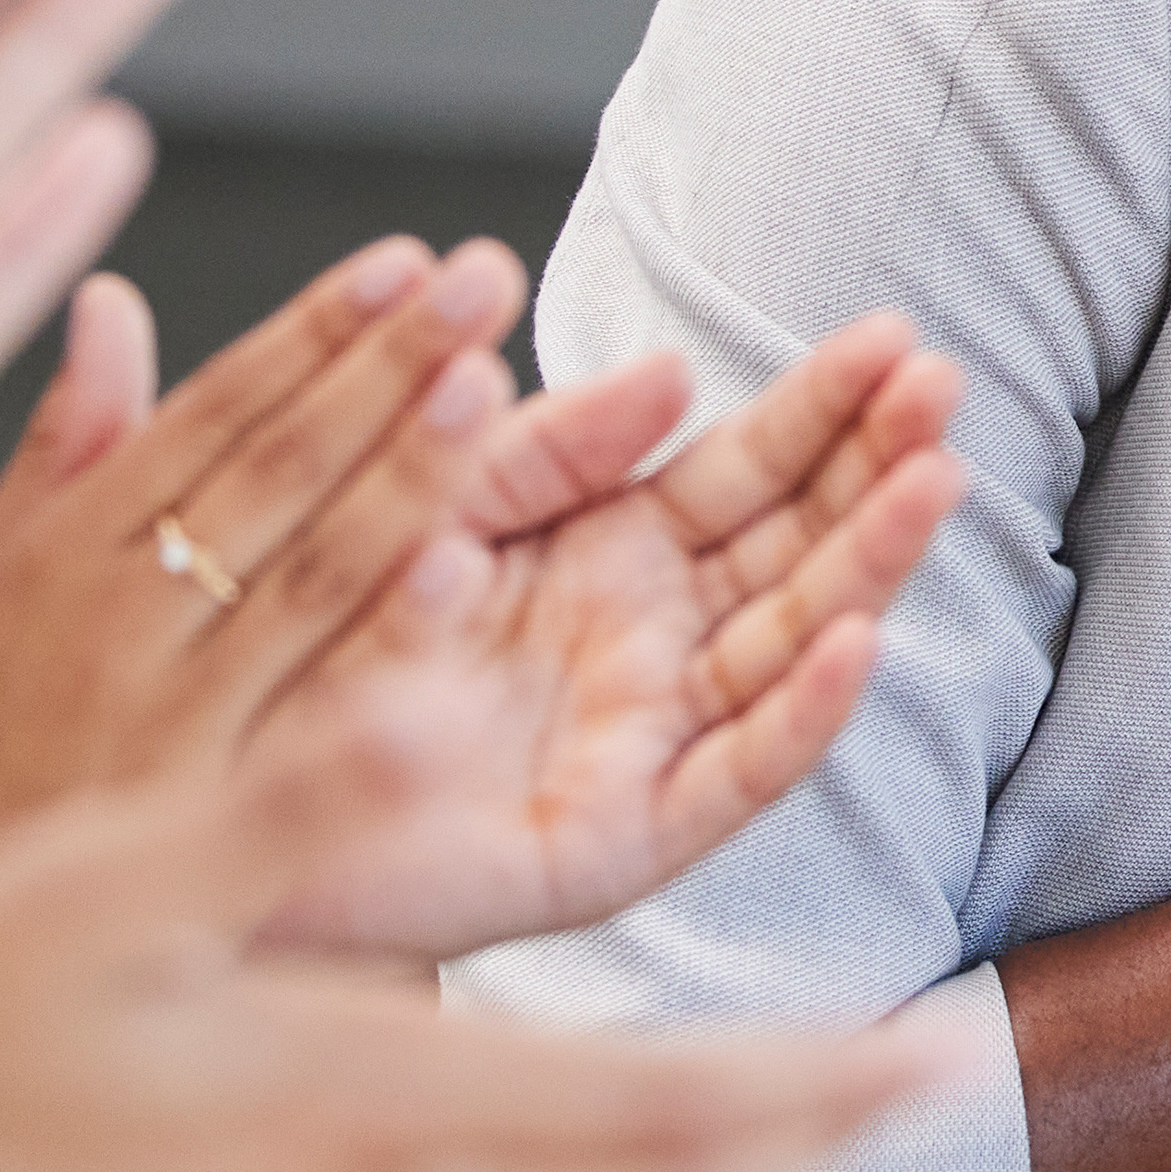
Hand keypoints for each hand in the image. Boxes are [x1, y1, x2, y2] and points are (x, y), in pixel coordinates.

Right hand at [0, 240, 542, 917]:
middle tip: (487, 277)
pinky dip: (377, 641)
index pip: (211, 415)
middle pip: (274, 471)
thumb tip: (112, 300)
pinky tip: (455, 572)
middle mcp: (112, 614)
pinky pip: (303, 711)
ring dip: (402, 474)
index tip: (404, 261)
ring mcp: (159, 713)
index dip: (312, 332)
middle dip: (385, 365)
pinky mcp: (195, 810)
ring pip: (302, 573)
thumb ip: (64, 445)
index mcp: (63, 545)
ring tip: (490, 384)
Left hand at [244, 315, 976, 958]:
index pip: (747, 467)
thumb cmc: (317, 650)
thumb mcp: (434, 504)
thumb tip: (675, 367)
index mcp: (612, 553)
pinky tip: (854, 642)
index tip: (898, 336)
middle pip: (797, 543)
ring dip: (869, 563)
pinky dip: (798, 714)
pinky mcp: (623, 836)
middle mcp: (653, 643)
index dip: (824, 405)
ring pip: (789, 642)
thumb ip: (545, 445)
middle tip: (947, 383)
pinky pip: (732, 774)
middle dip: (875, 463)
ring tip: (934, 481)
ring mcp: (649, 739)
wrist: (223, 810)